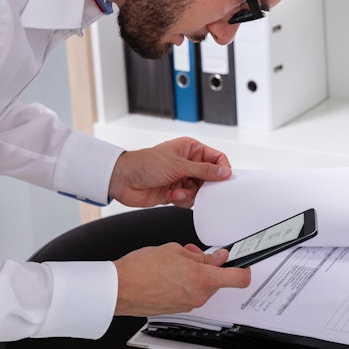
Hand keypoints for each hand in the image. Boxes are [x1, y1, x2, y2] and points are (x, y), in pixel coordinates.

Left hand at [108, 137, 230, 207]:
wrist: (123, 180)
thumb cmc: (145, 164)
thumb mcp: (178, 166)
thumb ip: (204, 170)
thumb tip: (225, 172)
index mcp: (191, 149)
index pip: (216, 158)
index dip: (222, 169)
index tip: (224, 180)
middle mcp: (189, 163)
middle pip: (210, 178)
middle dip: (204, 186)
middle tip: (198, 189)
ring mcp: (182, 178)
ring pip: (200, 191)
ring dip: (189, 194)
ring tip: (176, 192)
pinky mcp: (177, 192)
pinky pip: (189, 199)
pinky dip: (182, 200)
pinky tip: (170, 196)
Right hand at [113, 243, 250, 315]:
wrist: (119, 288)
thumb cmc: (140, 269)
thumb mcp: (175, 250)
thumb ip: (200, 255)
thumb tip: (215, 258)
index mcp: (202, 279)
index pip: (239, 279)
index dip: (244, 269)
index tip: (242, 262)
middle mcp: (198, 296)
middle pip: (218, 281)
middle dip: (209, 267)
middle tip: (194, 254)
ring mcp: (188, 305)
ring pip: (202, 287)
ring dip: (195, 275)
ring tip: (174, 264)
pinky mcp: (177, 309)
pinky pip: (189, 294)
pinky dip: (184, 284)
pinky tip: (168, 275)